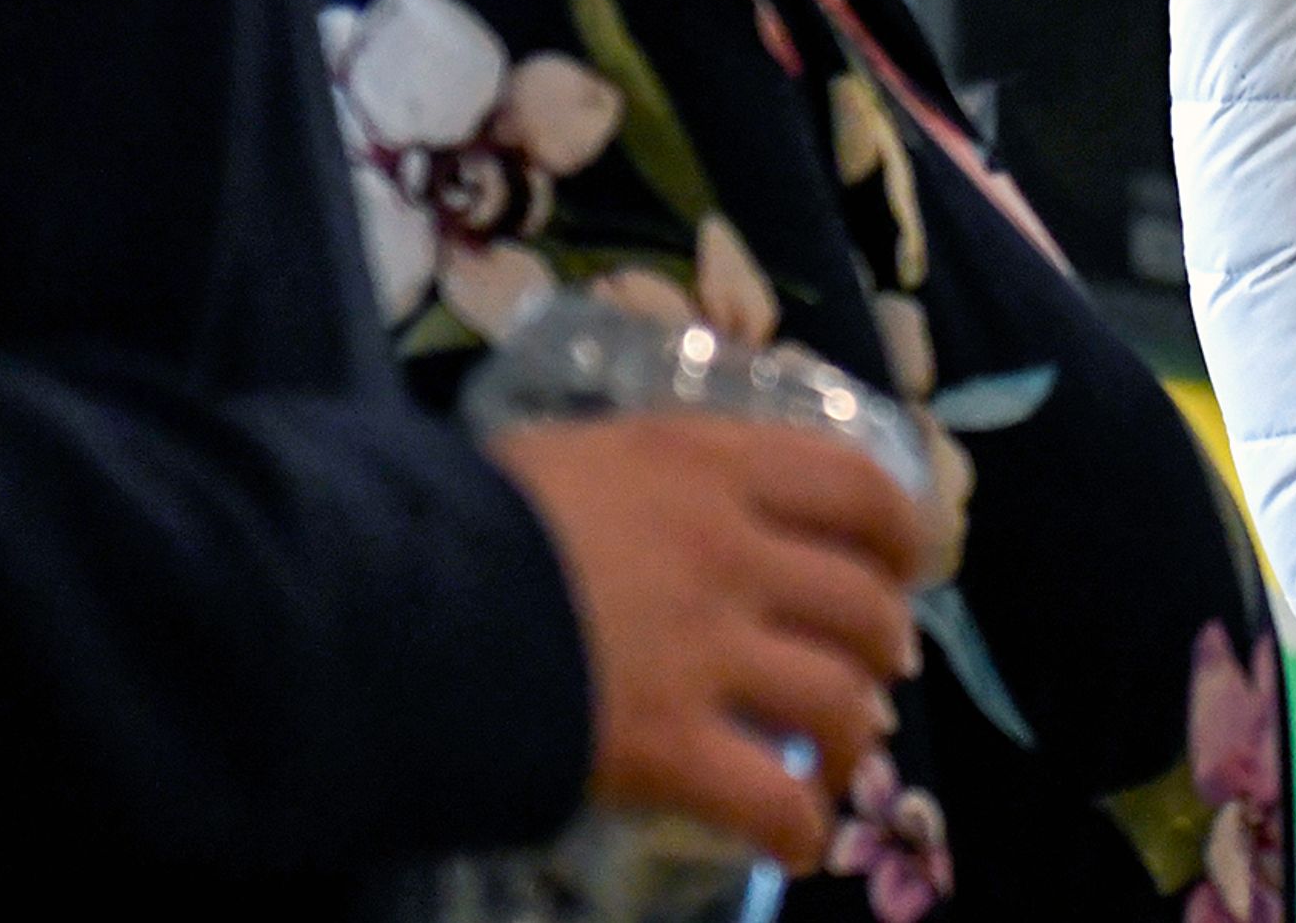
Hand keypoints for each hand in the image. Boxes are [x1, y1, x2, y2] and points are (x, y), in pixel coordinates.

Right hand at [493, 416, 931, 872]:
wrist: (388, 598)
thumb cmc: (462, 516)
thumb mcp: (576, 453)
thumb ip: (648, 474)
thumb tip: (678, 490)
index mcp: (708, 465)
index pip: (856, 484)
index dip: (901, 529)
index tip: (907, 560)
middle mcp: (729, 550)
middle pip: (862, 600)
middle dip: (885, 640)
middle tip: (877, 663)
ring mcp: (706, 650)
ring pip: (839, 697)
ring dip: (858, 731)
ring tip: (847, 749)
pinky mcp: (669, 745)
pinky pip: (772, 797)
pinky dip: (799, 826)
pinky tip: (797, 841)